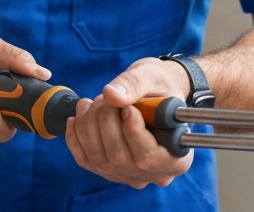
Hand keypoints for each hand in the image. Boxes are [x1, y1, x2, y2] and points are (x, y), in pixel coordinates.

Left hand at [65, 57, 193, 187]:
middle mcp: (154, 174)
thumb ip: (134, 85)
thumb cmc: (161, 85)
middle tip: (106, 98)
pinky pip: (86, 161)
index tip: (128, 108)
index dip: (133, 133)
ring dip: (89, 127)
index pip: (150, 158)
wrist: (155, 92)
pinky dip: (76, 139)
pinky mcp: (109, 170)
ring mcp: (129, 175)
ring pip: (100, 159)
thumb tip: (111, 95)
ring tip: (93, 102)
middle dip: (107, 123)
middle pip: (120, 158)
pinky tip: (77, 118)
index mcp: (177, 157)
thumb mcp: (154, 77)